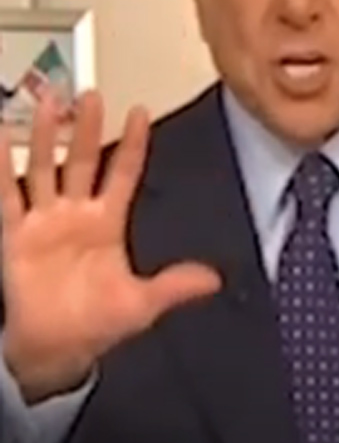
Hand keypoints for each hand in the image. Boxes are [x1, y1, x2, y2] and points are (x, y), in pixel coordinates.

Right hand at [0, 91, 220, 403]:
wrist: (56, 349)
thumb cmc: (97, 324)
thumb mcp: (142, 303)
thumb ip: (175, 286)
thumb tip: (214, 280)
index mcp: (108, 223)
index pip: (123, 173)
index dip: (132, 143)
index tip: (140, 111)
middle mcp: (76, 214)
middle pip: (83, 160)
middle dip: (88, 127)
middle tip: (90, 94)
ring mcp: (45, 221)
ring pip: (46, 168)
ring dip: (48, 136)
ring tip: (51, 102)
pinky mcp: (16, 234)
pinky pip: (8, 195)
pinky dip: (3, 167)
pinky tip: (1, 137)